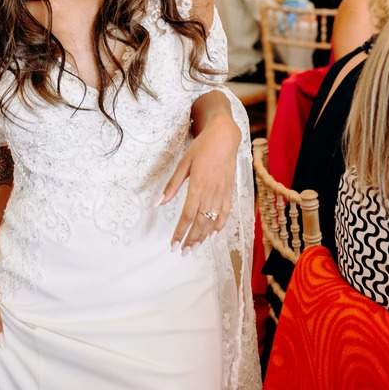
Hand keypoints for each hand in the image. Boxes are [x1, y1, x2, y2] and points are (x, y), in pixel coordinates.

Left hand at [161, 116, 238, 251]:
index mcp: (198, 186)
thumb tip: (158, 202)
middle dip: (190, 239)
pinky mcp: (230, 191)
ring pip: (213, 220)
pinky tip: (213, 233)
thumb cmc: (201, 148)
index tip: (173, 244)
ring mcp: (222, 193)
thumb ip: (172, 185)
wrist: (224, 138)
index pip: (187, 216)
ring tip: (194, 247)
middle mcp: (211, 192)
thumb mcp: (183, 163)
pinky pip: (226, 213)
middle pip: (200, 222)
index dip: (180, 232)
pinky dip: (219, 225)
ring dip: (203, 236)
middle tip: (182, 251)